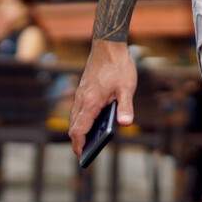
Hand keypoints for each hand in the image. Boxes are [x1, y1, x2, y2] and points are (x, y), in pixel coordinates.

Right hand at [68, 39, 136, 155]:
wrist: (108, 45)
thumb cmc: (118, 66)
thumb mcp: (127, 87)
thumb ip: (125, 106)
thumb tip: (126, 124)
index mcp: (90, 102)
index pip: (79, 130)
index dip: (79, 145)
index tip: (82, 156)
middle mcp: (82, 99)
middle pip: (74, 126)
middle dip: (78, 141)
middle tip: (85, 154)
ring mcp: (81, 94)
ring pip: (75, 117)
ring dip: (79, 130)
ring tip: (89, 141)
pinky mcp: (83, 89)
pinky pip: (78, 109)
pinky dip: (81, 119)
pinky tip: (93, 121)